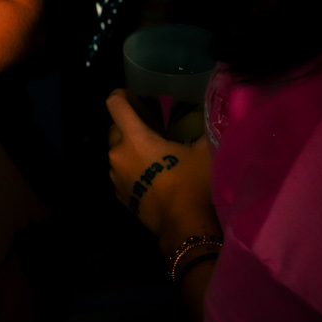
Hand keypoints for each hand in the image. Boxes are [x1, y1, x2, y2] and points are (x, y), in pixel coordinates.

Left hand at [105, 90, 217, 245]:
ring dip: (130, 151)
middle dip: (129, 127)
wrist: (183, 225)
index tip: (133, 97)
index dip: (121, 96)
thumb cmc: (192, 183)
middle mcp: (117, 154)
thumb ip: (200, 129)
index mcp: (134, 138)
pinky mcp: (119, 195)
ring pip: (117, 153)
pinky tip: (151, 177)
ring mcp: (115, 176)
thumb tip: (207, 117)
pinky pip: (120, 174)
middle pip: (115, 129)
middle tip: (153, 131)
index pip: (115, 104)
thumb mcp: (203, 151)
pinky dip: (131, 170)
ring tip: (154, 157)